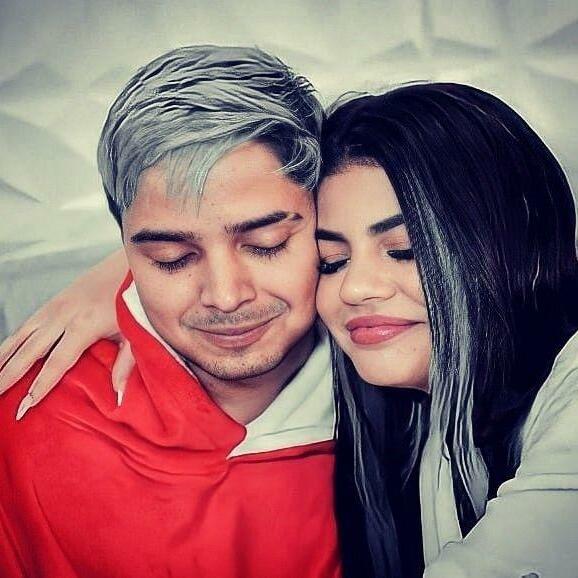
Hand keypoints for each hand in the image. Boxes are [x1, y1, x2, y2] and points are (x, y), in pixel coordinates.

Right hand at [0, 249, 132, 417]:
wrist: (128, 264)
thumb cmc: (134, 301)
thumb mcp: (135, 333)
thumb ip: (125, 364)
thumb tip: (118, 396)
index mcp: (84, 326)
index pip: (56, 363)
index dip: (39, 387)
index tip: (24, 407)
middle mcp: (63, 316)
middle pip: (29, 352)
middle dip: (9, 377)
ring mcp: (54, 307)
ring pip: (20, 337)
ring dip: (2, 359)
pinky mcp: (52, 301)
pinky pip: (25, 326)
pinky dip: (10, 342)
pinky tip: (2, 357)